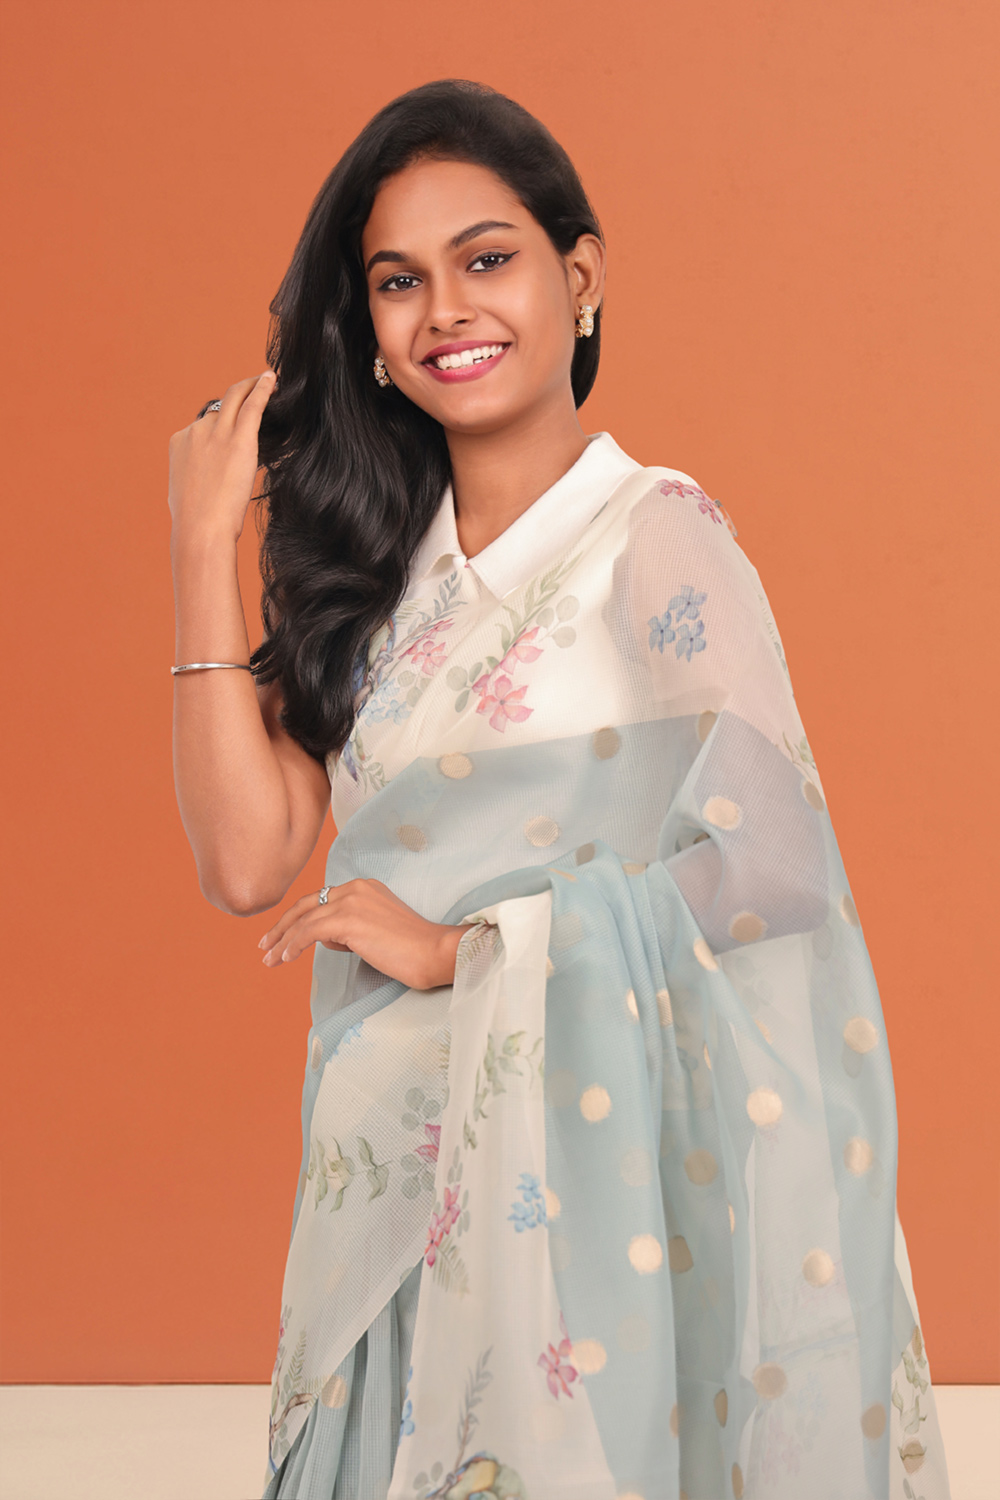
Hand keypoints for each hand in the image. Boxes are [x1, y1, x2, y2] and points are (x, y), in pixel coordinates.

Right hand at [168, 371, 275, 544]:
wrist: (200, 528)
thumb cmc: (195, 523)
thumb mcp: (185, 494)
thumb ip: (194, 479)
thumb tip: (204, 486)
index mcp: (179, 443)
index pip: (203, 426)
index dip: (220, 426)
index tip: (233, 425)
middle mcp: (196, 432)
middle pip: (220, 408)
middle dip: (236, 396)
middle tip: (253, 388)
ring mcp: (216, 433)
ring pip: (235, 398)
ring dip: (251, 386)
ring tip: (267, 381)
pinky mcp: (239, 439)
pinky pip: (253, 405)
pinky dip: (262, 388)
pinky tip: (272, 380)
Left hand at [257, 879, 477, 991]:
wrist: (433, 952)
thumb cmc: (412, 949)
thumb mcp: (377, 930)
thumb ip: (352, 927)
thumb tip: (327, 939)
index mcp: (364, 887)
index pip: (321, 899)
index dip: (298, 917)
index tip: (282, 935)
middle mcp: (355, 888)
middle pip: (306, 905)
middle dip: (282, 926)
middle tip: (264, 945)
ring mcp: (351, 902)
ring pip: (304, 921)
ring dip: (282, 942)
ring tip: (269, 960)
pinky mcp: (348, 921)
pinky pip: (309, 933)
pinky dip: (292, 946)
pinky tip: (285, 959)